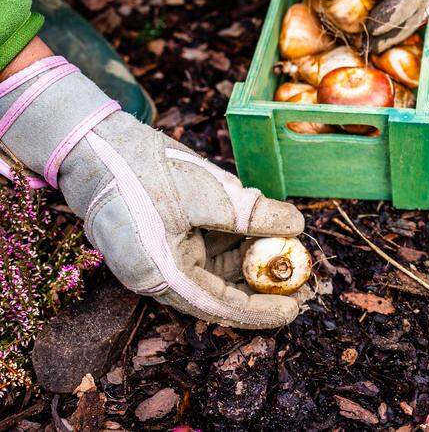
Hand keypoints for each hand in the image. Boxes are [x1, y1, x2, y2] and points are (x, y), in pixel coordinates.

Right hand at [0, 54, 304, 328]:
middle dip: (263, 288)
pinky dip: (237, 244)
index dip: (260, 311)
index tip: (295, 309)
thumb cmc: (145, 171)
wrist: (96, 144)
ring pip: (218, 270)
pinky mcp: (167, 236)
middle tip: (304, 284)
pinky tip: (268, 233)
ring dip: (253, 263)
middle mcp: (161, 274)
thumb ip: (252, 215)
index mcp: (162, 276)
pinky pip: (208, 250)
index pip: (219, 306)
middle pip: (221, 291)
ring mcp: (163, 255)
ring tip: (293, 255)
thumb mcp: (208, 192)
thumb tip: (296, 227)